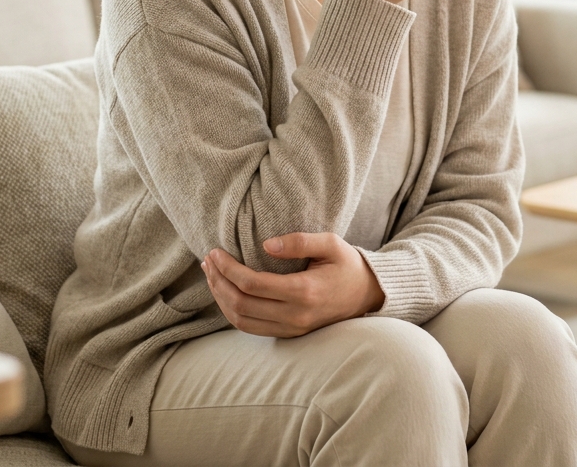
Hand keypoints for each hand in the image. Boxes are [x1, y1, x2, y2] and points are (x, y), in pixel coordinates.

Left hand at [201, 232, 385, 337]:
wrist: (368, 295)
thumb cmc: (348, 264)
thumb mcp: (331, 243)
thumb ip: (299, 241)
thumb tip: (266, 244)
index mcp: (304, 291)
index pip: (252, 284)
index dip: (228, 269)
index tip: (215, 252)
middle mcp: (295, 315)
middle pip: (241, 304)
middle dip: (218, 282)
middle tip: (208, 261)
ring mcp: (292, 329)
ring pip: (242, 321)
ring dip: (221, 298)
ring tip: (211, 275)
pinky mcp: (290, 333)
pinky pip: (252, 327)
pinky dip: (232, 311)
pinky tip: (226, 292)